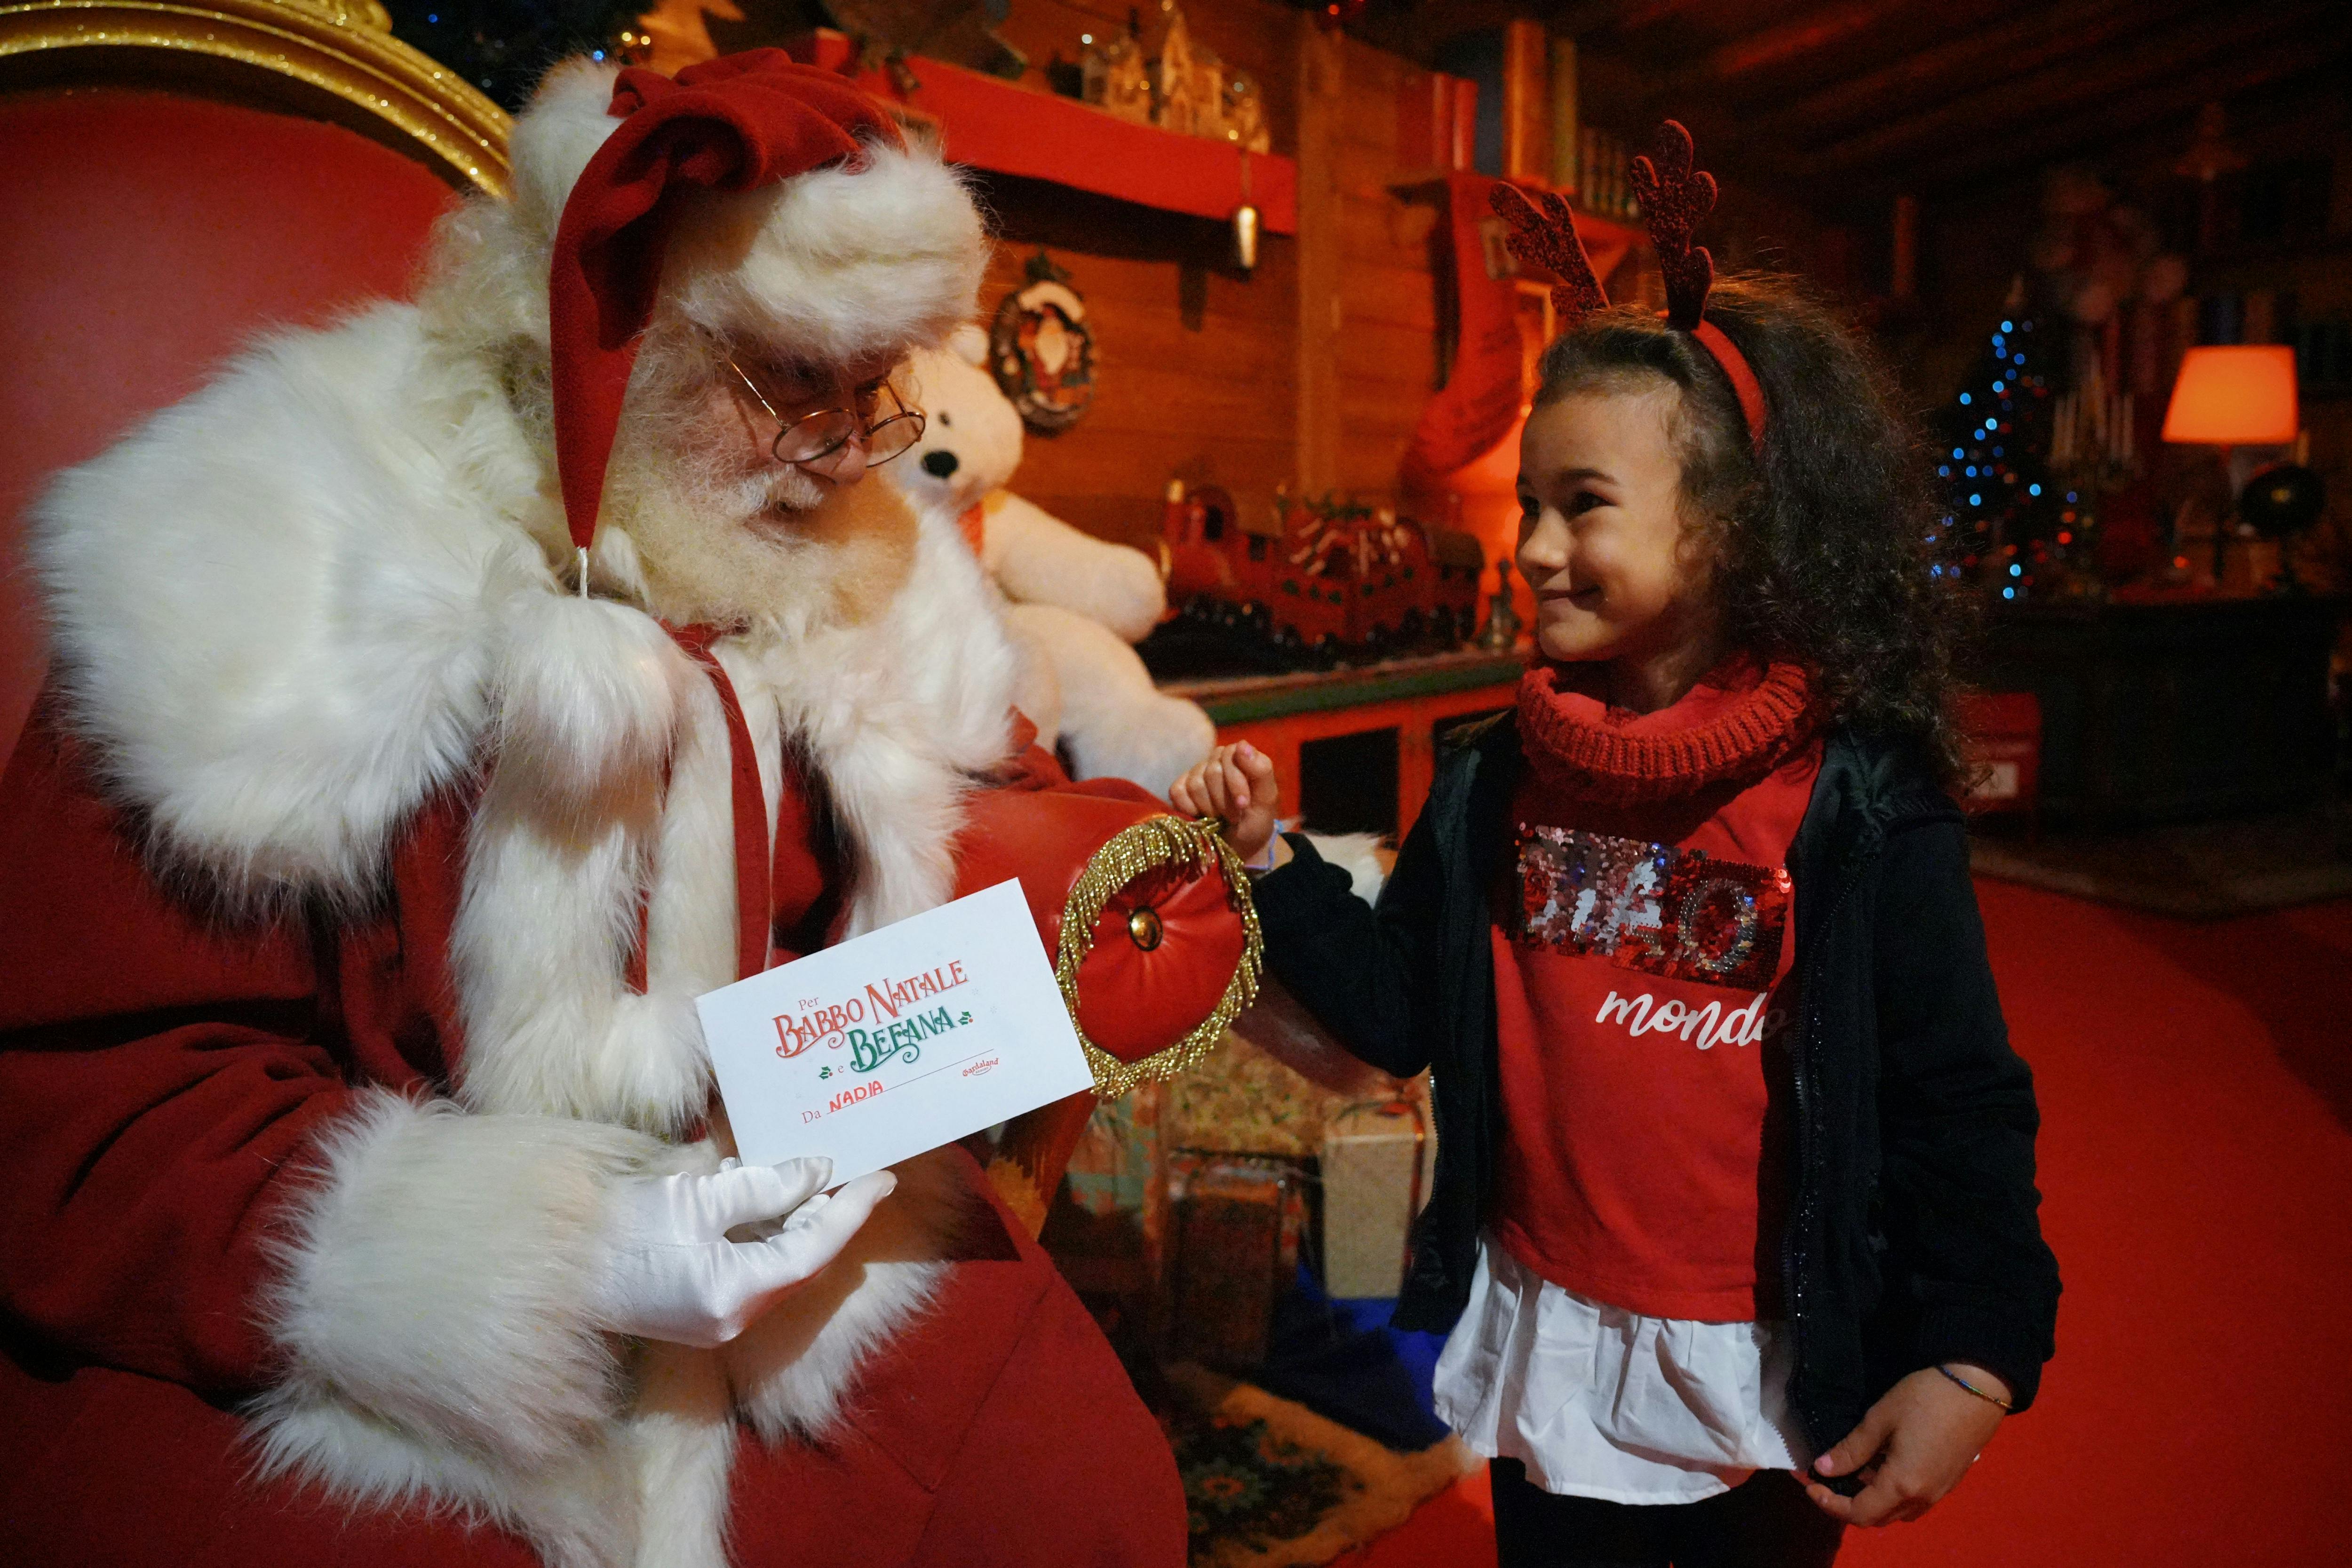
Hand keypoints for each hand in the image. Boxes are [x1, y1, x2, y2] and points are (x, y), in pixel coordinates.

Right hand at [588, 1157, 895, 1347]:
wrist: (559, 1263)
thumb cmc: (620, 1229)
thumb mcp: (696, 1198)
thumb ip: (763, 1188)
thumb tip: (818, 1172)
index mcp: (735, 1294)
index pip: (814, 1249)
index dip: (851, 1211)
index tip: (881, 1178)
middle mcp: (734, 1317)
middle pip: (802, 1260)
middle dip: (827, 1214)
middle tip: (853, 1170)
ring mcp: (717, 1318)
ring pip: (780, 1264)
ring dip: (797, 1220)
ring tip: (813, 1176)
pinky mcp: (703, 1308)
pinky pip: (753, 1268)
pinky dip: (767, 1233)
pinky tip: (768, 1196)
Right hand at [1170, 742, 1280, 862]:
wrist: (1241, 845)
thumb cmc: (1256, 820)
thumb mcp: (1267, 798)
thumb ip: (1261, 770)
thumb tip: (1242, 745)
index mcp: (1238, 756)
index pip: (1231, 756)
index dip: (1236, 784)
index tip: (1244, 804)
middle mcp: (1215, 759)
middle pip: (1212, 772)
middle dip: (1225, 801)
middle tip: (1234, 815)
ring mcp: (1195, 772)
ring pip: (1196, 785)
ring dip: (1210, 809)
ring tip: (1220, 817)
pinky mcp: (1179, 788)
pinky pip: (1178, 792)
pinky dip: (1190, 810)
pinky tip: (1201, 816)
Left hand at [1798, 1364, 2009, 1525]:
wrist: (1978, 1387)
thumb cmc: (1925, 1398)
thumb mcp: (1880, 1419)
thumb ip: (1851, 1449)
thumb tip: (1823, 1469)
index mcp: (1902, 1485)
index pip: (1859, 1514)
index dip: (1830, 1505)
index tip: (1810, 1486)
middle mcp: (1923, 1497)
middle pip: (1879, 1518)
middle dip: (1849, 1505)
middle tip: (1827, 1481)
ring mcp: (1940, 1491)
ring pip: (1898, 1511)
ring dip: (1873, 1499)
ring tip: (1853, 1470)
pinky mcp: (1950, 1480)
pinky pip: (1915, 1500)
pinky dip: (1893, 1493)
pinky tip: (1882, 1465)